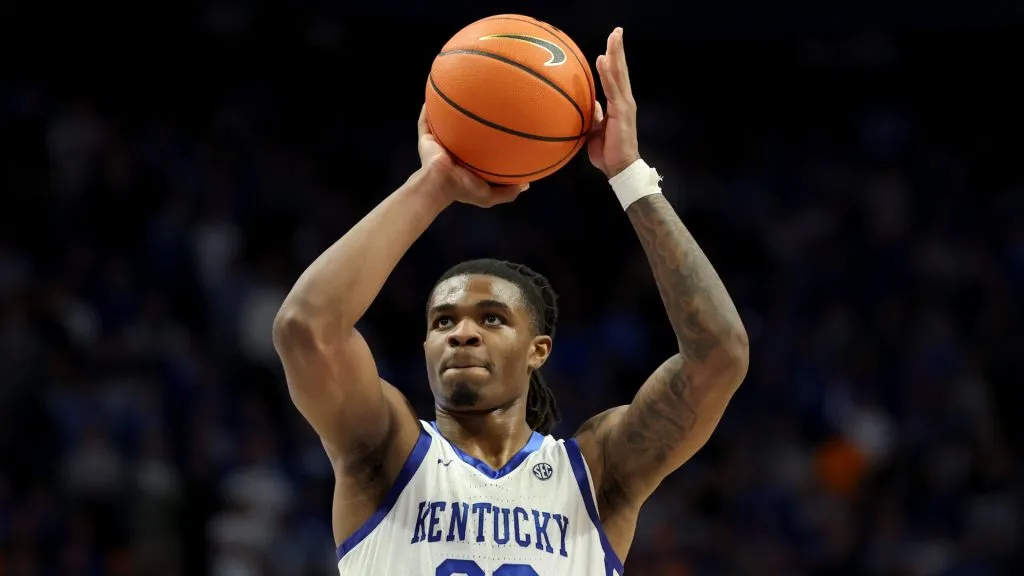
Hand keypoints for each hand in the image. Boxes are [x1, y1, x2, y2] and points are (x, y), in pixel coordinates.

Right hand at [417, 105, 527, 207]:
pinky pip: (425, 121)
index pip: (478, 146)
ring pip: (443, 123)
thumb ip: (508, 192)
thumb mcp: (489, 196)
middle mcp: (453, 150)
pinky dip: (428, 110)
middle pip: (462, 130)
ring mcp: (438, 143)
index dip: (489, 136)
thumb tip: (526, 185)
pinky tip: (434, 96)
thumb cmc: (462, 189)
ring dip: (448, 110)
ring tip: (457, 91)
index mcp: (466, 162)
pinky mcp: (426, 139)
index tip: (503, 125)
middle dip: (470, 119)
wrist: (438, 185)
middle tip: (484, 104)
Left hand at [588, 28, 640, 178]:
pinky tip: (603, 58)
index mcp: (618, 103)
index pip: (616, 77)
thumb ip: (595, 115)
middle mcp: (624, 100)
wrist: (619, 167)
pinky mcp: (621, 110)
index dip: (614, 59)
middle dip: (618, 49)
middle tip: (617, 30)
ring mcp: (624, 104)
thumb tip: (591, 104)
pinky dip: (607, 72)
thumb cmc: (608, 152)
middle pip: (621, 70)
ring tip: (614, 36)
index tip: (611, 43)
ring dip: (615, 54)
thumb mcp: (596, 130)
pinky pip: (612, 88)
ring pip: (619, 74)